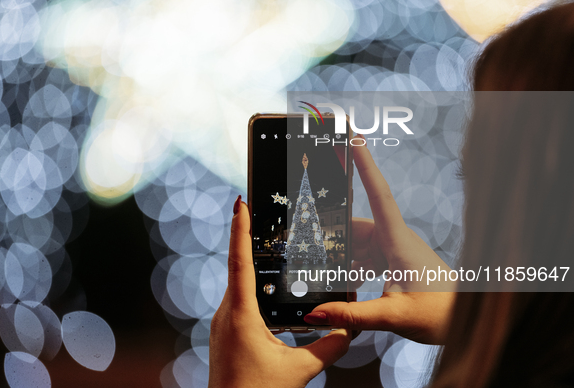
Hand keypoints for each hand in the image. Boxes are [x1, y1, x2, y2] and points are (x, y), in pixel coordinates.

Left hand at [209, 196, 351, 387]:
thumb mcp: (299, 370)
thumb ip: (328, 348)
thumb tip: (349, 330)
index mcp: (241, 315)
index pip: (240, 263)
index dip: (240, 230)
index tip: (240, 203)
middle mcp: (227, 313)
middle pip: (237, 265)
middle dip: (246, 235)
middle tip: (257, 208)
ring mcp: (224, 322)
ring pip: (237, 282)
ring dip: (249, 259)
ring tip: (263, 237)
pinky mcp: (228, 330)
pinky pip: (239, 297)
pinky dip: (251, 281)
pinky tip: (266, 282)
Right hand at [303, 138, 455, 344]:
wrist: (466, 322)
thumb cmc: (441, 314)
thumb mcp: (392, 316)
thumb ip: (352, 314)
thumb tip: (317, 312)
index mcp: (399, 241)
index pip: (378, 194)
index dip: (364, 165)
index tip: (353, 139)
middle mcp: (397, 240)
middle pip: (357, 227)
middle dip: (333, 236)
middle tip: (309, 246)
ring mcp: (397, 252)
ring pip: (360, 246)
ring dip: (343, 261)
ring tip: (325, 277)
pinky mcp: (397, 264)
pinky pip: (368, 260)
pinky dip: (354, 272)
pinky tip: (346, 291)